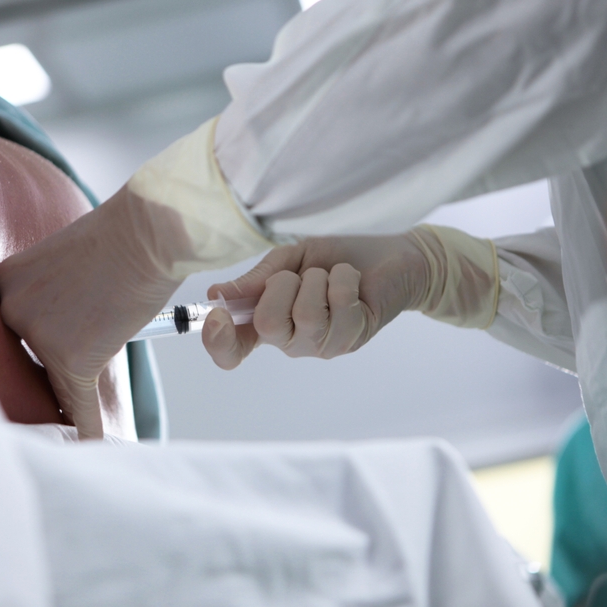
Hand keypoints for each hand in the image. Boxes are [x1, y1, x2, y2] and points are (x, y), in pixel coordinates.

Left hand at [0, 185, 186, 436]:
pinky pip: (79, 405)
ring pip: (50, 385)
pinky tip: (89, 444)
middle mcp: (11, 308)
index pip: (9, 335)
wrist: (152, 230)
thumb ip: (50, 298)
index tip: (33, 377)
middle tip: (56, 402)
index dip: (26, 358)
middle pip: (21, 364)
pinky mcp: (71, 359)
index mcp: (4, 283)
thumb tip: (63, 334)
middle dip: (41, 383)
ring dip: (65, 404)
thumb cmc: (122, 239)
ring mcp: (38, 334)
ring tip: (74, 420)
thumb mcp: (65, 262)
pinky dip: (86, 428)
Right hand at [202, 234, 429, 368]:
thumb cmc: (336, 258)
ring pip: (305, 314)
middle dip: (281, 285)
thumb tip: (216, 295)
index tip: (217, 315)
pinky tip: (352, 281)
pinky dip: (343, 279)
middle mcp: (290, 342)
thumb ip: (257, 279)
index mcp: (267, 322)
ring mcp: (321, 346)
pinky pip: (338, 304)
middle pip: (267, 325)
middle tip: (301, 275)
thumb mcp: (290, 259)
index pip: (232, 349)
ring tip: (330, 276)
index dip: (218, 341)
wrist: (390, 257)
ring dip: (317, 280)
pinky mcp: (350, 340)